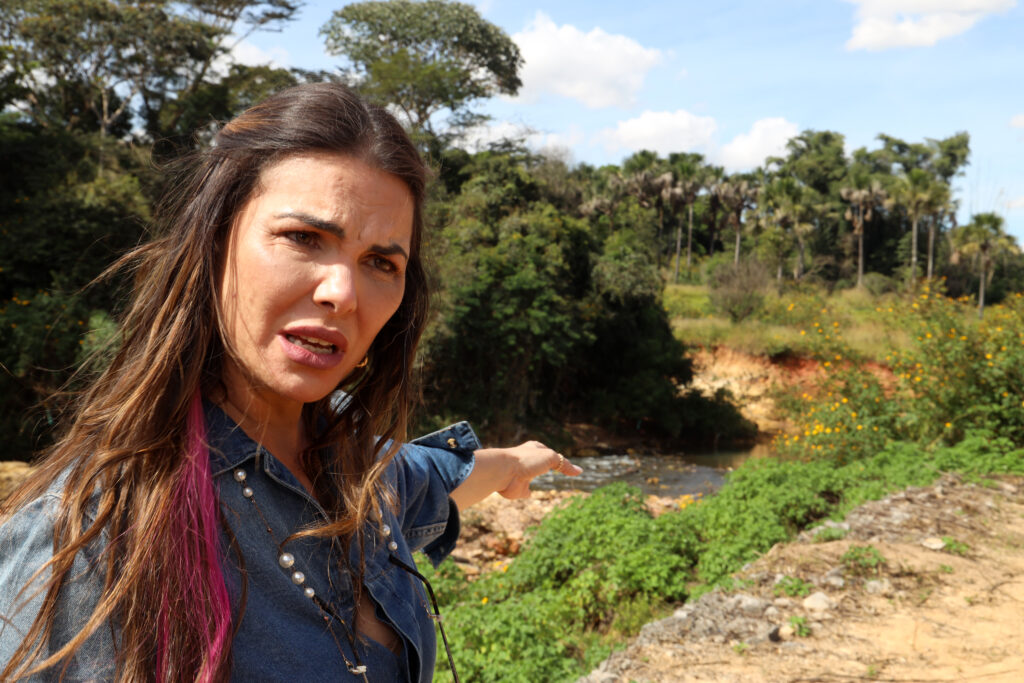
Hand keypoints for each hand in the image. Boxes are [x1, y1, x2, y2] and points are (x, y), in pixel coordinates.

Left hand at [450, 440, 582, 508]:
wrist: (504, 472)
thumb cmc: (526, 460)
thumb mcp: (549, 457)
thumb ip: (563, 464)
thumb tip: (579, 471)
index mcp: (534, 449)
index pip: (548, 452)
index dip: (556, 456)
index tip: (563, 462)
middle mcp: (528, 461)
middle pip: (539, 464)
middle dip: (544, 465)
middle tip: (555, 468)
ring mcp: (522, 475)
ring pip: (531, 476)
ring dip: (534, 478)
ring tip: (539, 478)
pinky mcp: (519, 489)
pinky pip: (525, 491)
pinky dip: (527, 493)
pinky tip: (530, 493)